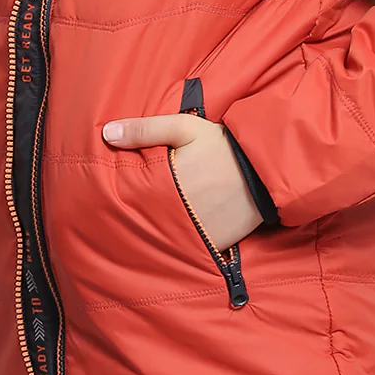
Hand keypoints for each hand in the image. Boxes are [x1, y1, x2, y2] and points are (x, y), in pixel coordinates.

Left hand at [102, 110, 262, 252]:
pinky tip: (177, 232)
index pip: (130, 198)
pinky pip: (192, 246)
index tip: (107, 199)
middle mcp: (178, 213)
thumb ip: (145, 130)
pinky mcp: (216, 244)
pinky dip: (183, 241)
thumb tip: (107, 134)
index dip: (119, 199)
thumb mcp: (185, 127)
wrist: (267, 168)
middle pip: (144, 221)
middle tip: (126, 215)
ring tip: (151, 225)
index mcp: (166, 185)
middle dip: (136, 218)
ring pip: (166, 236)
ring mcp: (198, 232)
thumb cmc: (223, 145)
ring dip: (157, 232)